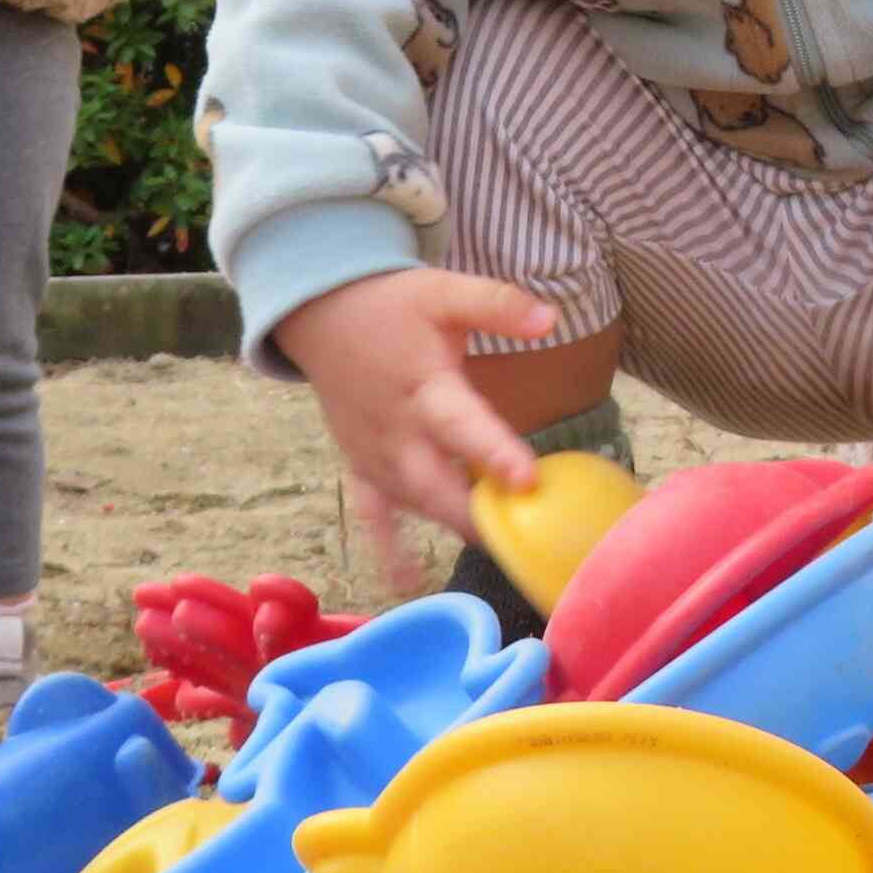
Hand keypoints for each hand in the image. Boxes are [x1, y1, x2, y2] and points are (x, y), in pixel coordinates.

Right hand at [272, 268, 561, 583]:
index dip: (495, 453)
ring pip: (413, 503)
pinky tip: (405, 580)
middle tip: (521, 539)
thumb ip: (497, 304)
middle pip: (437, 484)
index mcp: (424, 387)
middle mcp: (397, 430)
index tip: (527, 479)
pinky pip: (372, 512)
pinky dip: (388, 547)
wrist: (321, 315)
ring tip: (498, 550)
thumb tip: (550, 317)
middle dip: (476, 514)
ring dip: (450, 525)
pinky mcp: (360, 464)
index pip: (462, 425)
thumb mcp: (444, 292)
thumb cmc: (392, 306)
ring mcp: (375, 453)